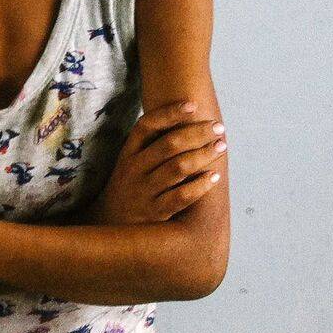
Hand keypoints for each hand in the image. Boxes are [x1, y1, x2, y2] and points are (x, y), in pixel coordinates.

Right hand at [87, 100, 225, 224]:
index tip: (192, 105)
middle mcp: (134, 170)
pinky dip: (200, 185)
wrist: (110, 227)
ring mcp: (144, 192)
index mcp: (128, 154)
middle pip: (168, 144)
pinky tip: (214, 176)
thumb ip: (150, 146)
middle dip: (197, 133)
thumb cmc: (129, 189)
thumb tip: (185, 122)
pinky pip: (181, 197)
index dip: (169, 113)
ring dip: (203, 155)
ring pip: (178, 168)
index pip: (146, 126)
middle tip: (218, 127)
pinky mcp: (155, 213)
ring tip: (221, 146)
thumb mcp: (129, 165)